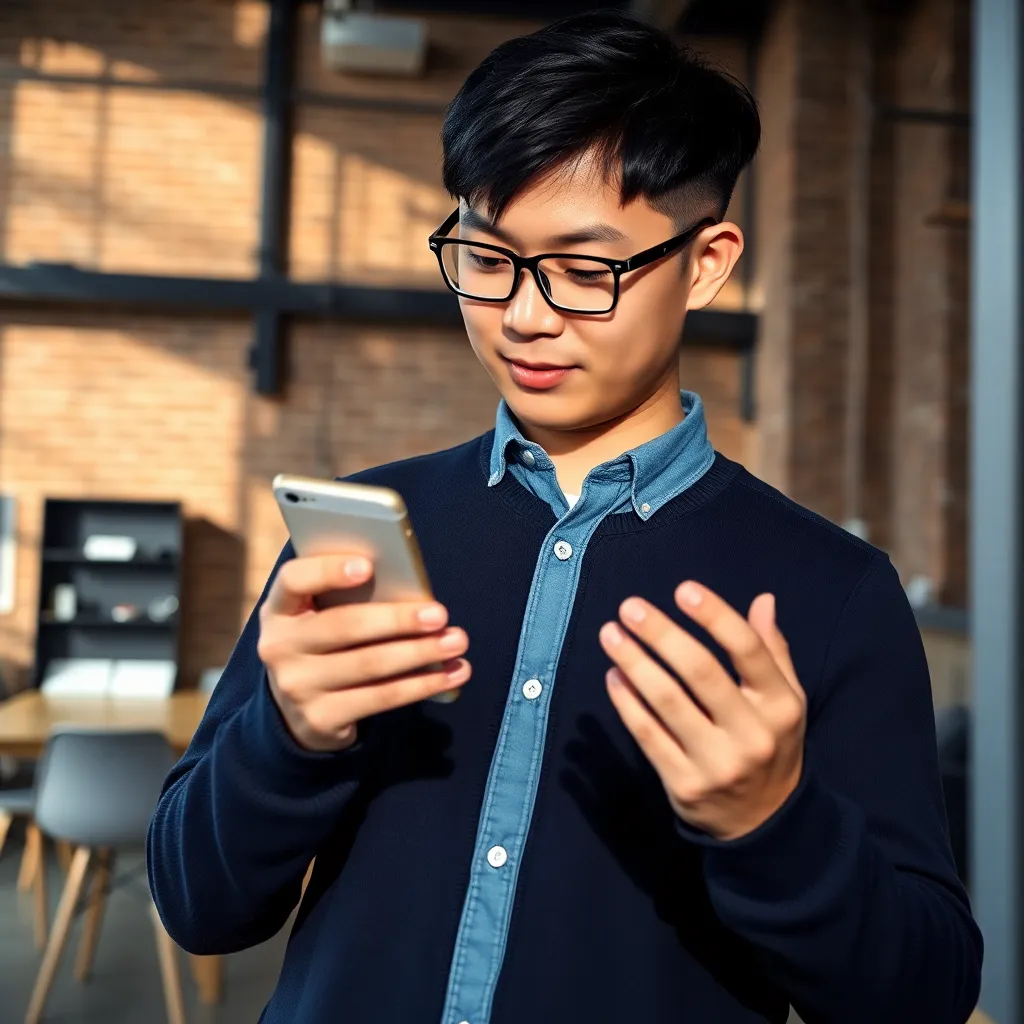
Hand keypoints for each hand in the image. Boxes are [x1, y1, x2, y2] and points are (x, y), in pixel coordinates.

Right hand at [258, 554, 470, 751]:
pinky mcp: (320, 718)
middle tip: (439, 614)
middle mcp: (279, 647)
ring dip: (420, 652)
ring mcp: (297, 686)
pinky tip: (451, 674)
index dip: (327, 571)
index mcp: (279, 609)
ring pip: (369, 664)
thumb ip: (347, 599)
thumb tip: (411, 592)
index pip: (293, 580)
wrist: (298, 711)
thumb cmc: (325, 644)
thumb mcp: (320, 617)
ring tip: (456, 642)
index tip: (368, 566)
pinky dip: (421, 685)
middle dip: (397, 619)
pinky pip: (380, 698)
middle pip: (343, 626)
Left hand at [598, 582, 805, 841]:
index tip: (683, 589)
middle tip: (630, 607)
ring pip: (668, 702)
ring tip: (611, 634)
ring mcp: (717, 762)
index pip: (748, 651)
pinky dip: (627, 703)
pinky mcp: (684, 785)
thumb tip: (763, 600)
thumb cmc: (769, 743)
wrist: (764, 824)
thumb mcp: (785, 701)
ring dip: (635, 663)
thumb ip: (772, 651)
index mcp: (781, 705)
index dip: (716, 616)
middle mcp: (751, 733)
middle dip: (662, 635)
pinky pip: (648, 736)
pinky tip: (614, 676)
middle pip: (702, 673)